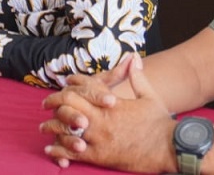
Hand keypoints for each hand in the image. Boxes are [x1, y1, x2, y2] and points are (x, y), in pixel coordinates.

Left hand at [40, 55, 176, 171]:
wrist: (170, 148)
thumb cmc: (160, 122)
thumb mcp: (149, 96)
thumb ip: (137, 76)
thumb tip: (134, 57)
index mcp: (110, 103)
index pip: (82, 88)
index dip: (71, 84)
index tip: (65, 84)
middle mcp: (100, 119)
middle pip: (67, 106)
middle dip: (54, 102)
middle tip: (45, 104)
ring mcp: (98, 139)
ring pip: (66, 130)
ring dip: (52, 127)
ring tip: (43, 127)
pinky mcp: (99, 157)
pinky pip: (72, 153)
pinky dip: (59, 151)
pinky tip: (50, 150)